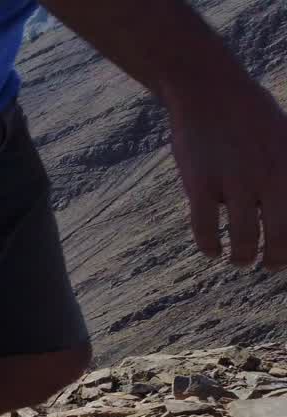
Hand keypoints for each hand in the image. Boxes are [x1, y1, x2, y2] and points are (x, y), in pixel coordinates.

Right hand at [166, 78, 286, 270]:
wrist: (209, 90)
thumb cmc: (252, 116)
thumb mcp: (286, 138)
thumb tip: (284, 203)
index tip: (286, 253)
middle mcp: (267, 176)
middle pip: (278, 235)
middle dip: (275, 259)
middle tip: (270, 265)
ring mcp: (232, 180)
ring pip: (242, 237)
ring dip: (242, 257)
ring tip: (240, 261)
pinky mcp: (199, 183)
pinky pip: (204, 227)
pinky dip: (209, 246)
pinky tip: (211, 251)